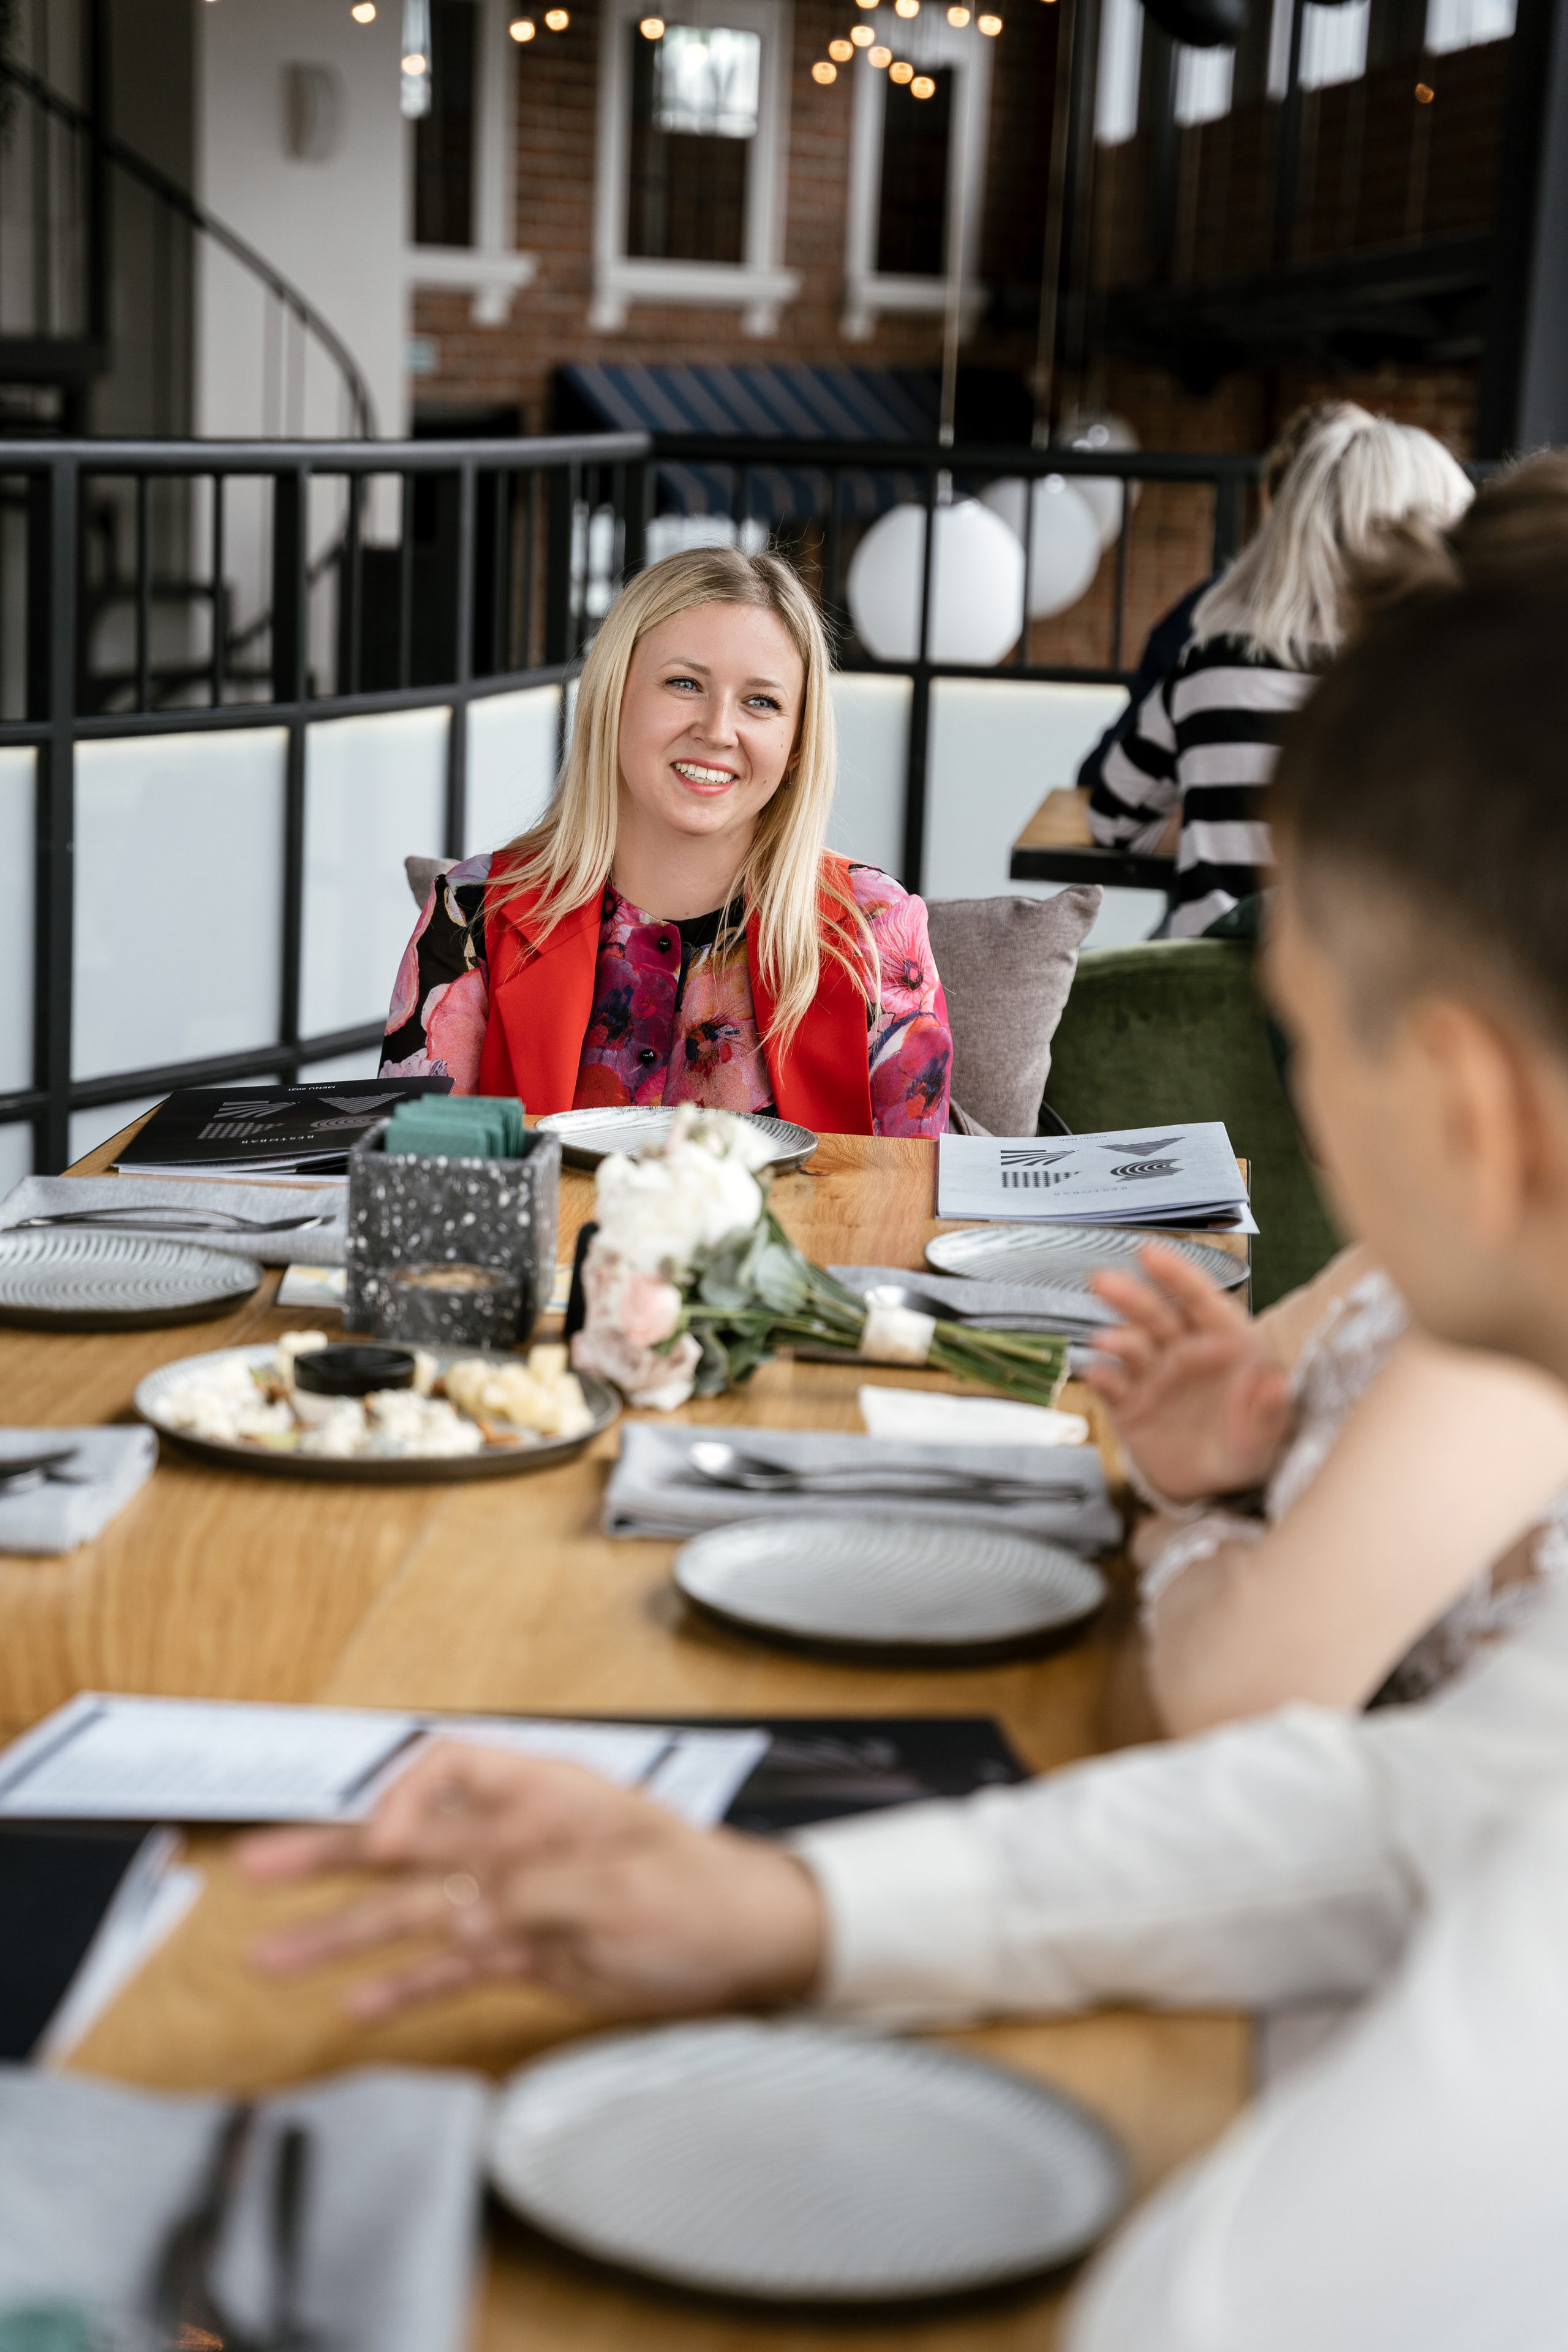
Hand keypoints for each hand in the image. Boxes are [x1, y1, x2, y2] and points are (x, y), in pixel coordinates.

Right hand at [236, 1741, 825, 2021]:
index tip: (383, 1844)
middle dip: (328, 1853)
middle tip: (254, 1867)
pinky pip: (444, 1968)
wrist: (749, 1945)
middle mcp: (514, 1841)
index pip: (448, 1769)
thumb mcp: (629, 1882)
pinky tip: (352, 2006)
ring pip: (408, 1913)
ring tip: (270, 1956)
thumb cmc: (705, 1891)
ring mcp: (511, 1899)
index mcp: (542, 1796)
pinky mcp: (521, 1954)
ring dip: (341, 1933)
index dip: (404, 1798)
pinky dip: (400, 1987)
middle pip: (405, 1841)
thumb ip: (542, 1888)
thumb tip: (470, 1908)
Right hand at [1082, 1242, 1291, 1501]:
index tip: (1148, 1253)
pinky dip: (1101, 1378)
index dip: (1176, 1274)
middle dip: (1130, 1296)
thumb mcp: (1268, 1433)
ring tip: (1105, 1341)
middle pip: (1156, 1315)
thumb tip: (1277, 1385)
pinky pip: (1112, 1386)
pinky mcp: (1129, 1405)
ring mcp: (1154, 1376)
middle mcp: (1185, 1351)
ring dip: (1117, 1339)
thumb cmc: (1247, 1444)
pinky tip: (1095, 1372)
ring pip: (1131, 1345)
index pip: (1201, 1301)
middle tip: (1102, 1281)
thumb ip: (1272, 1409)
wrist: (1214, 1485)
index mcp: (1225, 1343)